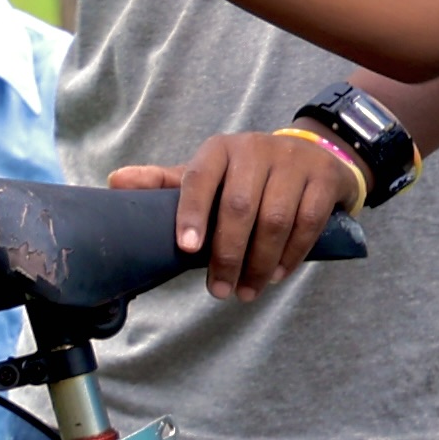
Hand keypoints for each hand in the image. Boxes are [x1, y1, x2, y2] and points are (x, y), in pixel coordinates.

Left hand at [115, 123, 363, 298]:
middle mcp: (256, 149)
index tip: (187, 248)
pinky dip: (292, 255)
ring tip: (248, 291)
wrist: (314, 155)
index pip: (199, 177)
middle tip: (220, 291)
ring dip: (260, 262)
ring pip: (276, 218)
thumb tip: (115, 181)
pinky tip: (277, 275)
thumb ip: (166, 184)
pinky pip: (308, 222)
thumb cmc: (248, 175)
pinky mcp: (323, 178)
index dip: (192, 212)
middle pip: (240, 206)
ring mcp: (293, 161)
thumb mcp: (209, 175)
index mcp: (220, 149)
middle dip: (228, 254)